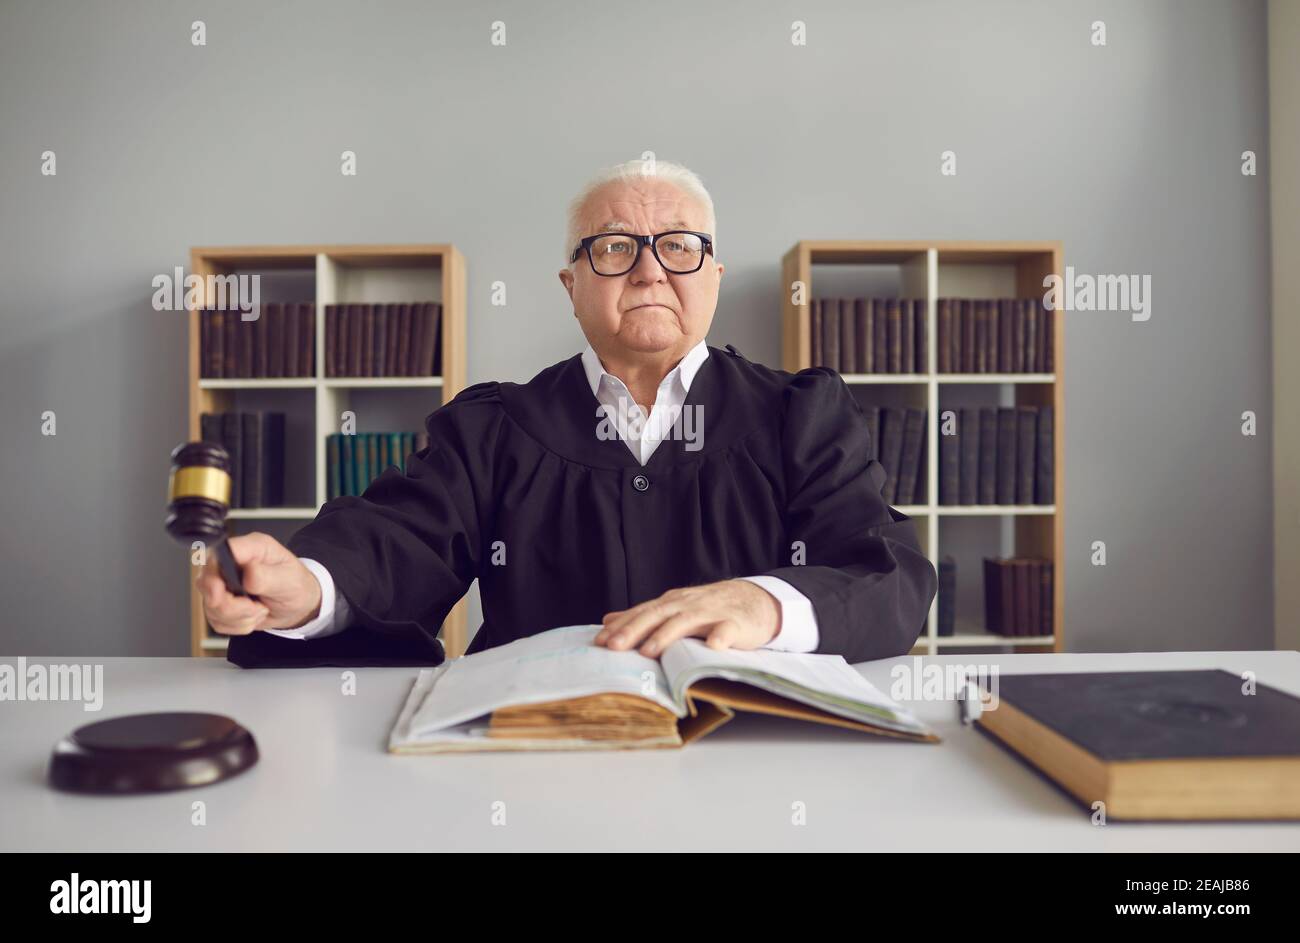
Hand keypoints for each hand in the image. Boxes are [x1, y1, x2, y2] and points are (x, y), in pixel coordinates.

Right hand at [196, 532, 322, 635]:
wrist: (298, 605)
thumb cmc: (296, 585)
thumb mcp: (288, 579)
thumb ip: (265, 576)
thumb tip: (246, 573)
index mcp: (249, 548)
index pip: (216, 554)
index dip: (213, 575)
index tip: (221, 592)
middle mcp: (230, 563)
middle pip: (207, 584)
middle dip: (232, 605)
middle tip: (257, 607)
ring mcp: (222, 583)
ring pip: (211, 607)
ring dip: (240, 617)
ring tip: (260, 609)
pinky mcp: (219, 603)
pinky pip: (217, 622)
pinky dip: (237, 625)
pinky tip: (252, 616)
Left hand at [594, 580, 780, 656]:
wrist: (754, 600)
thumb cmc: (709, 609)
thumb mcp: (674, 609)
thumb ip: (642, 616)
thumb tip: (607, 620)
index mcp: (671, 603)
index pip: (641, 613)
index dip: (621, 627)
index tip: (599, 642)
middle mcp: (687, 605)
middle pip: (658, 615)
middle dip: (634, 630)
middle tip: (614, 647)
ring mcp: (711, 613)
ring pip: (686, 622)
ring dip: (667, 635)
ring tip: (649, 651)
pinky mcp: (735, 623)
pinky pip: (727, 629)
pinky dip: (721, 636)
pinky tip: (715, 646)